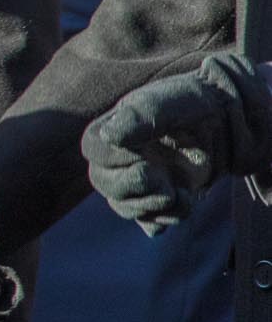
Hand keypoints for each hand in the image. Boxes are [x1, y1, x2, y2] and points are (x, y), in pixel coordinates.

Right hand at [81, 50, 271, 233]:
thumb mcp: (171, 102)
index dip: (114, 161)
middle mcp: (119, 156)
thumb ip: (141, 115)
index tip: (146, 157)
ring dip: (156, 207)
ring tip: (184, 194)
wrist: (228, 121)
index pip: (93, 151)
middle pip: (105, 184)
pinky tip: (183, 202)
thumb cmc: (195, 103)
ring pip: (127, 207)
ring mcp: (138, 179)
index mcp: (112, 128)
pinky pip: (150, 220)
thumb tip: (109, 137)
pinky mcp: (158, 198)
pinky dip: (165, 218)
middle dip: (136, 189)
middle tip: (165, 183)